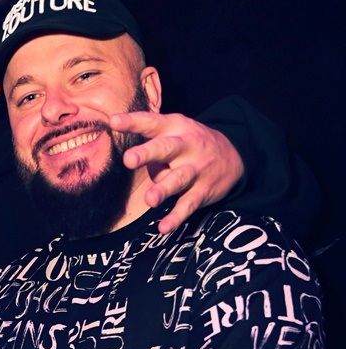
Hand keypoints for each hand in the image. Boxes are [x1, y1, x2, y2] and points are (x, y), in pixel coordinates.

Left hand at [112, 111, 244, 233]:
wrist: (235, 155)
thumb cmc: (190, 143)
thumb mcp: (175, 131)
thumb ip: (152, 143)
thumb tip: (132, 162)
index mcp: (174, 128)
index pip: (151, 122)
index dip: (133, 122)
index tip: (113, 121)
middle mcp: (186, 146)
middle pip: (165, 148)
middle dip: (147, 154)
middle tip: (128, 160)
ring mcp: (196, 169)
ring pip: (178, 179)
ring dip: (163, 190)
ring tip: (149, 199)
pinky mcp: (202, 191)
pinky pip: (188, 205)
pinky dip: (176, 217)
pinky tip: (164, 227)